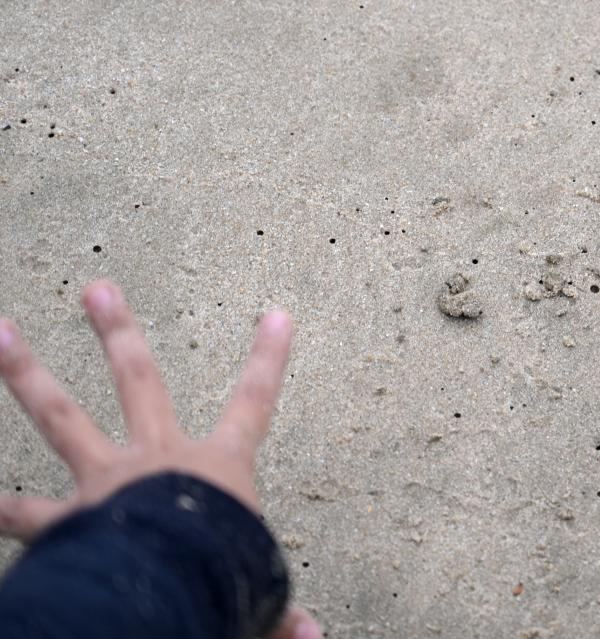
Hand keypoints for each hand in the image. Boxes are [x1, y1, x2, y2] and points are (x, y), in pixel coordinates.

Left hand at [0, 280, 320, 638]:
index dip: (268, 358)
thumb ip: (278, 617)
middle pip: (139, 381)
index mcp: (217, 468)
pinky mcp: (65, 520)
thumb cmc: (220, 580)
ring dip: (27, 374)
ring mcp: (104, 481)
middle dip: (117, 333)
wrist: (168, 587)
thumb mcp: (259, 597)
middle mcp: (157, 458)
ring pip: (62, 416)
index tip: (276, 315)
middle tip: (96, 289)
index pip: (255, 402)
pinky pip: (21, 513)